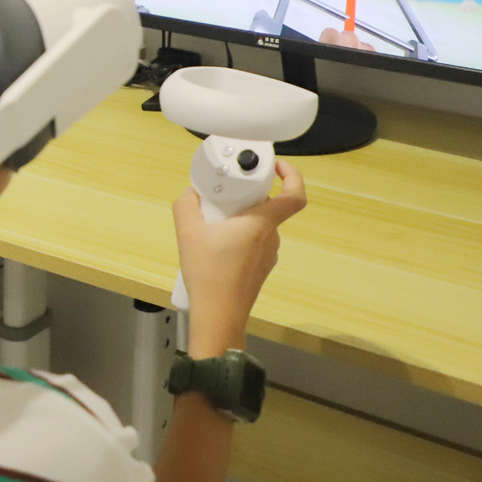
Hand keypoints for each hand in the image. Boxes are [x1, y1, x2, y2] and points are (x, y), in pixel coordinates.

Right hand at [174, 159, 305, 352]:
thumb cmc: (209, 275)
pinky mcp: (260, 269)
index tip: (276, 167)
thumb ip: (187, 205)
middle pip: (268, 207)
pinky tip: (215, 245)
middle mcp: (270, 238)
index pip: (294, 196)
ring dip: (240, 219)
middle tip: (225, 196)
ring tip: (213, 224)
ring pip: (258, 226)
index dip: (292, 175)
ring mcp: (267, 255)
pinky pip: (253, 243)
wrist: (218, 315)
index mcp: (260, 224)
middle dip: (247, 197)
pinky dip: (238, 237)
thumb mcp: (187, 233)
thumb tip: (191, 194)